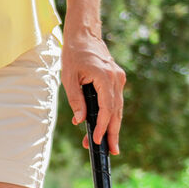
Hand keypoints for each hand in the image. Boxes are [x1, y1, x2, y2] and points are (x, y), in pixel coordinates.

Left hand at [62, 31, 126, 153]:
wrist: (84, 36)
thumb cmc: (74, 54)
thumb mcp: (69, 78)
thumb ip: (76, 100)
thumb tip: (80, 121)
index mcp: (105, 77)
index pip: (107, 108)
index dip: (103, 126)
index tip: (98, 140)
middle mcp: (117, 79)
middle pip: (117, 111)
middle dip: (113, 132)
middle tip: (111, 152)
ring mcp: (119, 79)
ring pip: (118, 108)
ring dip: (112, 126)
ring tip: (106, 144)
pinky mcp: (117, 79)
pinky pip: (115, 101)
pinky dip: (110, 114)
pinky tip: (104, 127)